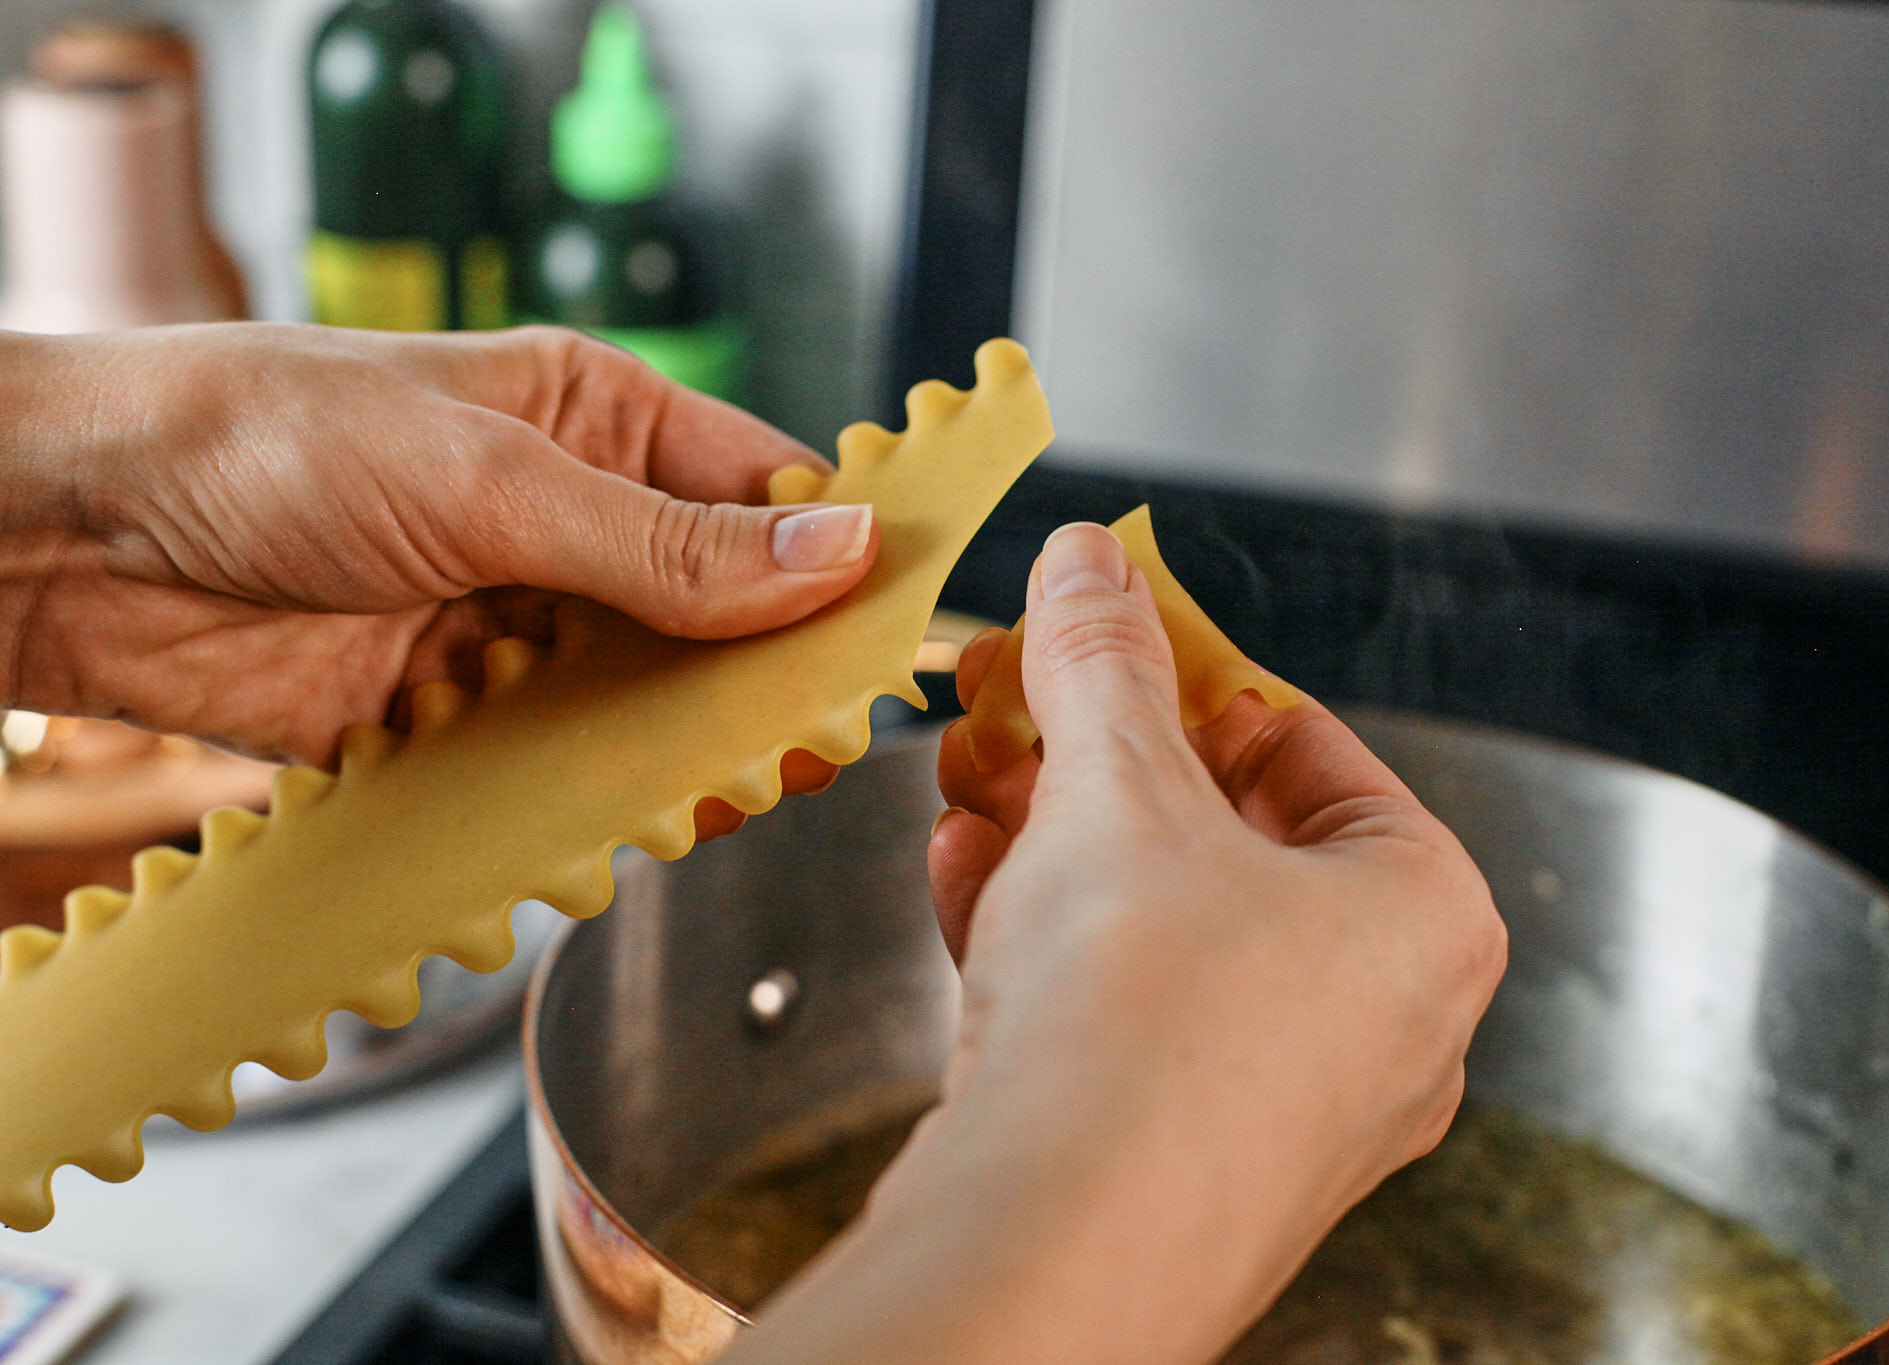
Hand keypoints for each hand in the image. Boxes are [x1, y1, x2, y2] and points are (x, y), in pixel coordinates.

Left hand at [0, 324, 870, 820]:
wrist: (70, 538)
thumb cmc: (266, 439)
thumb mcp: (490, 479)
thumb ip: (663, 544)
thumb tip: (837, 555)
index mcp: (597, 421)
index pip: (761, 494)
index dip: (835, 560)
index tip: (895, 633)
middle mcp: (569, 524)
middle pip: (716, 615)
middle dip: (764, 677)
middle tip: (816, 740)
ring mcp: (512, 627)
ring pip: (645, 705)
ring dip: (683, 751)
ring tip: (727, 795)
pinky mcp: (450, 718)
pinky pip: (554, 770)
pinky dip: (591, 805)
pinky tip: (624, 828)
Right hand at [731, 523, 1506, 1364]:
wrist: (1057, 1243)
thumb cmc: (1143, 1023)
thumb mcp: (1117, 788)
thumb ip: (1105, 661)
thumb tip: (1091, 563)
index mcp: (1429, 913)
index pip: (1309, 746)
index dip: (1192, 676)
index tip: (1111, 635)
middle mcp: (1388, 1020)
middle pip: (1230, 840)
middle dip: (1102, 767)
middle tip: (1023, 706)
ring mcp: (1294, 1105)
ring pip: (1170, 932)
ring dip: (1061, 849)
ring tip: (972, 786)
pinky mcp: (1194, 1161)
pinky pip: (1132, 1016)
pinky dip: (1055, 943)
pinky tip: (967, 880)